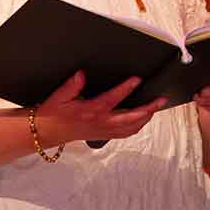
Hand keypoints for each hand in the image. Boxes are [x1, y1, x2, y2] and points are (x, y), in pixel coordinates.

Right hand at [35, 71, 165, 145]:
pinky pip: (125, 133)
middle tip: (161, 99)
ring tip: (156, 107)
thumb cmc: (54, 113)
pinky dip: (137, 126)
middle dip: (148, 108)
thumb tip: (81, 74)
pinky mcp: (104, 134)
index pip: (112, 98)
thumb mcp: (59, 96)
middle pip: (130, 118)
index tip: (137, 79)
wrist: (49, 131)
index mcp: (91, 110)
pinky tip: (143, 119)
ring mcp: (104, 130)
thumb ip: (71, 85)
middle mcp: (101, 122)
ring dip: (146, 118)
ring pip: (131, 127)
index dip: (126, 88)